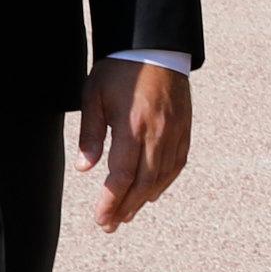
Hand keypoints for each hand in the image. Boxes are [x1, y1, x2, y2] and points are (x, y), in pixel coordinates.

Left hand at [79, 61, 192, 229]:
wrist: (156, 47)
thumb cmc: (120, 70)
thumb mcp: (95, 96)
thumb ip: (90, 134)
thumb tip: (85, 168)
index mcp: (133, 126)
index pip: (121, 175)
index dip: (111, 201)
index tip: (100, 218)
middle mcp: (158, 133)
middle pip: (144, 183)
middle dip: (126, 207)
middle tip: (111, 225)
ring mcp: (175, 132)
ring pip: (162, 177)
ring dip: (144, 199)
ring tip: (128, 214)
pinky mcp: (185, 128)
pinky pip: (177, 164)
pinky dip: (164, 182)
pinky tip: (152, 193)